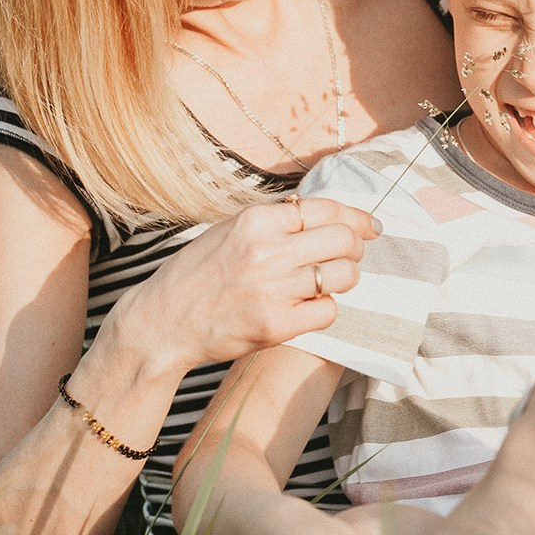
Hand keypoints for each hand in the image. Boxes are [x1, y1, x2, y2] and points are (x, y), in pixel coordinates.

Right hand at [116, 195, 380, 371]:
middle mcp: (267, 251)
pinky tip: (306, 306)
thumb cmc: (197, 274)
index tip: (371, 226)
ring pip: (344, 275)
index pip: (326, 209)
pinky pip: (328, 311)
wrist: (162, 322)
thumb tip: (325, 214)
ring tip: (327, 281)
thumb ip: (274, 220)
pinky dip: (324, 308)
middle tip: (351, 255)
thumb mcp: (229, 230)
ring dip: (344, 278)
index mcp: (255, 220)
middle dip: (356, 247)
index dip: (357, 217)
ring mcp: (274, 289)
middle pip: (344, 240)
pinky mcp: (276, 325)